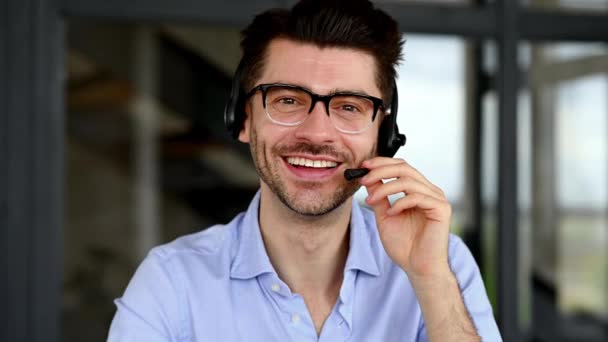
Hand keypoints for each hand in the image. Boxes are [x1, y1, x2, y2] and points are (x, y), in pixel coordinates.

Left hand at [359, 157, 451, 278]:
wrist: (418, 268)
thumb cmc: (404, 246)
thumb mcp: (384, 216)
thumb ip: (379, 196)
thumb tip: (368, 178)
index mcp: (418, 190)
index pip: (401, 167)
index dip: (382, 163)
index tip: (363, 166)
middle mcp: (430, 191)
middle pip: (405, 168)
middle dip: (381, 170)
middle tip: (364, 178)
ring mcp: (437, 199)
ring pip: (408, 180)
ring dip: (385, 188)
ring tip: (371, 200)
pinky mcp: (442, 209)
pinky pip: (417, 197)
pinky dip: (400, 203)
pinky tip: (391, 213)